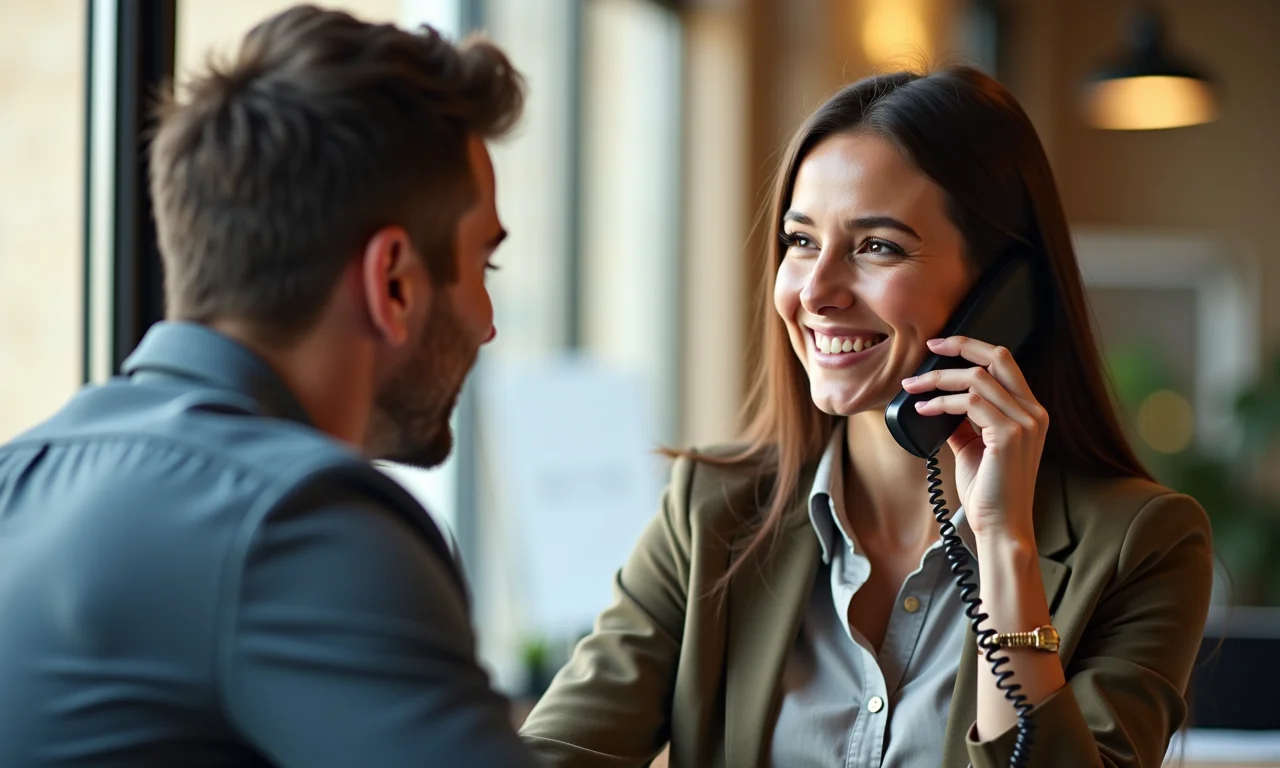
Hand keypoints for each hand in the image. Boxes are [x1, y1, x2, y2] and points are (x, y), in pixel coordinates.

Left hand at [900, 336, 1047, 539]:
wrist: (1000, 526)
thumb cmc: (988, 491)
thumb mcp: (972, 446)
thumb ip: (962, 421)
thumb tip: (937, 400)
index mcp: (1029, 412)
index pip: (1005, 363)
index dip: (972, 348)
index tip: (940, 346)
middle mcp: (1033, 413)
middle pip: (998, 357)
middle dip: (960, 346)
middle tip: (929, 347)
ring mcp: (1025, 423)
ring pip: (977, 379)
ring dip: (937, 380)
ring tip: (912, 388)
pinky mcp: (1011, 435)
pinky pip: (969, 403)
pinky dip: (941, 403)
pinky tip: (923, 409)